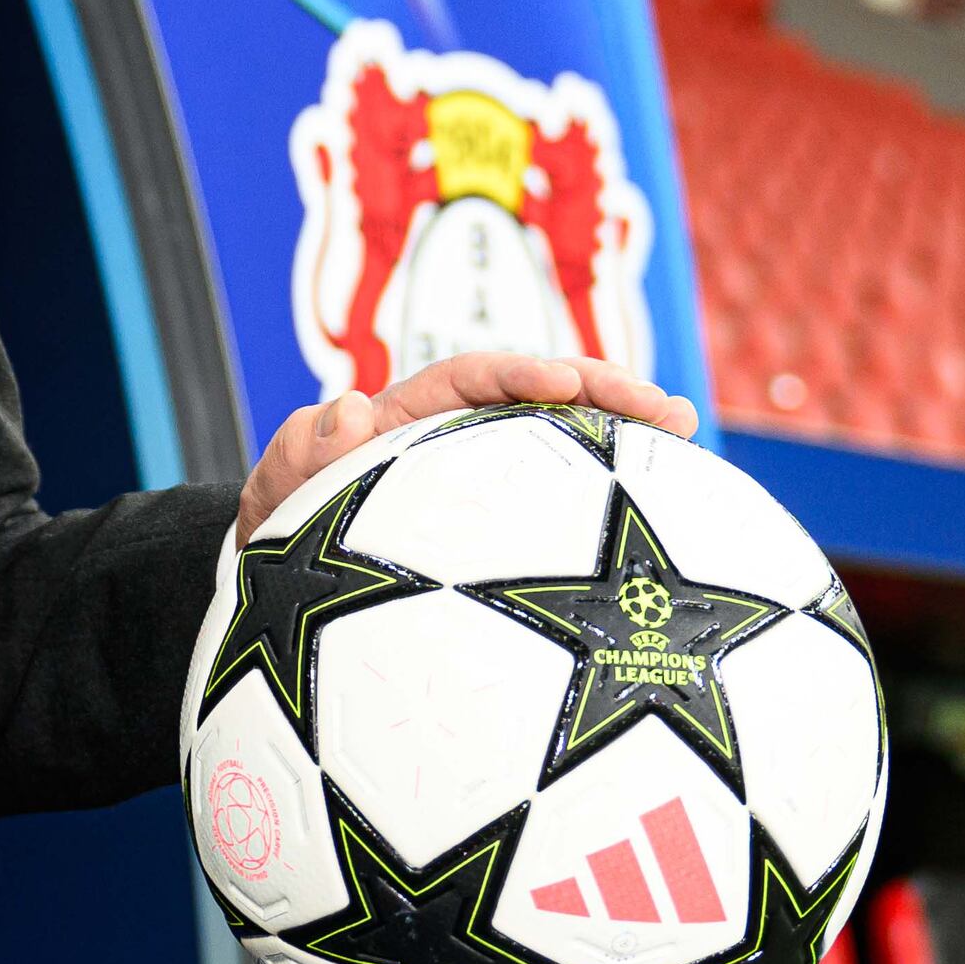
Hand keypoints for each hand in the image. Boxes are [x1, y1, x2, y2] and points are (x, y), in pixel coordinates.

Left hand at [236, 351, 698, 536]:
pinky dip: (608, 499)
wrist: (286, 589)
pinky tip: (664, 515)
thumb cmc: (283, 530)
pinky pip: (562, 505)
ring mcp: (485, 481)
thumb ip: (301, 453)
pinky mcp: (504, 528)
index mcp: (406, 419)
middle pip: (541, 401)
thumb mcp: (278, 493)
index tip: (567, 380)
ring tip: (686, 441)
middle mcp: (455, 438)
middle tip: (669, 411)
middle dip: (607, 393)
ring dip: (622, 439)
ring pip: (563, 447)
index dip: (521, 374)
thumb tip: (351, 408)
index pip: (470, 379)